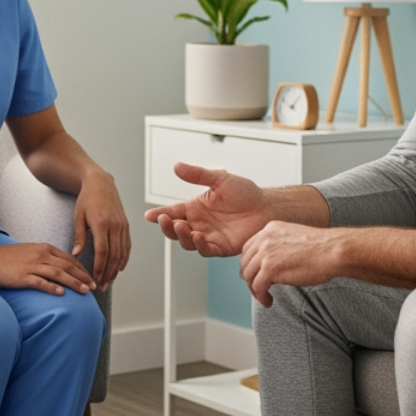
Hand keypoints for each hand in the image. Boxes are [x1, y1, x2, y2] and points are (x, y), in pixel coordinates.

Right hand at [0, 241, 94, 294]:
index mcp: (45, 248)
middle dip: (83, 277)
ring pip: (58, 274)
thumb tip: (62, 265)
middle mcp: (41, 255)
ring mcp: (32, 266)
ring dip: (74, 283)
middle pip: (68, 266)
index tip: (91, 278)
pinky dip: (52, 287)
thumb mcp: (32, 251)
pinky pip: (40, 282)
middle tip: (94, 287)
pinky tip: (61, 293)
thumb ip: (47, 256)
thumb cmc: (10, 256)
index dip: (82, 269)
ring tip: (84, 291)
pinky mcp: (23, 276)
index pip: (70, 259)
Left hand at [73, 169, 129, 288]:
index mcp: (102, 223)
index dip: (99, 267)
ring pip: (122, 253)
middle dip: (108, 273)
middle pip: (114, 255)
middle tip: (102, 286)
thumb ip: (79, 236)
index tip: (95, 279)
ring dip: (116, 269)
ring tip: (109, 281)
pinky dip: (124, 259)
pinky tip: (119, 269)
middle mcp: (115, 226)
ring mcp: (123, 226)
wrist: (101, 183)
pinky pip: (127, 246)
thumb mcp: (78, 216)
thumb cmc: (86, 199)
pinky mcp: (126, 225)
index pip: (102, 251)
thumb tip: (76, 255)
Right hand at [143, 162, 270, 256]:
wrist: (266, 207)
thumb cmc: (246, 193)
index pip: (172, 212)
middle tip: (165, 220)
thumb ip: (198, 174)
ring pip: (187, 241)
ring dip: (181, 235)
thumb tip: (177, 166)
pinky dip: (199, 245)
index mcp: (195, 208)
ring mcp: (209, 237)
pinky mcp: (221, 247)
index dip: (159, 214)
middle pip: (175, 230)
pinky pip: (205, 250)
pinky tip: (199, 236)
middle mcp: (199, 223)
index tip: (149, 215)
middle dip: (167, 226)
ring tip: (181, 225)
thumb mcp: (220, 179)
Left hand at [240, 221, 341, 306]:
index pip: (248, 248)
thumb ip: (278, 246)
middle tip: (259, 289)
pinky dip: (260, 297)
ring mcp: (266, 253)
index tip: (257, 275)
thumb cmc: (321, 249)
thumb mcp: (293, 238)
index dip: (250, 264)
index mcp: (270, 229)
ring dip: (255, 290)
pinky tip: (269, 301)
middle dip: (250, 278)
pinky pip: (257, 287)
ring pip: (249, 276)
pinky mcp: (270, 268)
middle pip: (245, 262)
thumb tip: (268, 265)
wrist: (333, 251)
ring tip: (265, 297)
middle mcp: (265, 238)